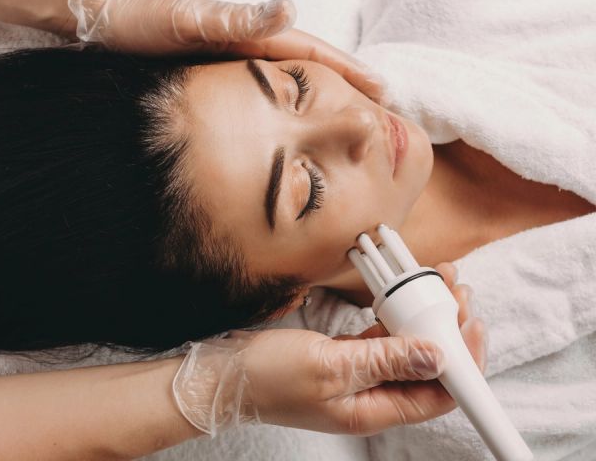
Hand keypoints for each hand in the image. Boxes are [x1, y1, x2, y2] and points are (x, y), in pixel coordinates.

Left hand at [67, 0, 382, 101]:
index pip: (311, 52)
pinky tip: (284, 127)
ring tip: (341, 121)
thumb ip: (234, 20)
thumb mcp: (187, 19)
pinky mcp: (209, 77)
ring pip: (285, 85)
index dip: (348, 70)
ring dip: (317, 100)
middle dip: (343, 87)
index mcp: (247, 34)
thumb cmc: (139, 19)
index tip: (382, 90)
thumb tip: (288, 8)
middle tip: (377, 114)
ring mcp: (228, 62)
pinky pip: (256, 96)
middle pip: (306, 70)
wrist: (97, 23)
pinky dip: (278, 109)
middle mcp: (243, 46)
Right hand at [172, 262, 485, 435]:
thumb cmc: (267, 378)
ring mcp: (357, 378)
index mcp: (372, 410)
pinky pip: (382, 341)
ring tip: (437, 284)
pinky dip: (395, 318)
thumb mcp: (330, 366)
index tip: (472, 323)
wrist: (222, 375)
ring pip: (406, 350)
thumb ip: (385, 360)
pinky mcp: (344, 360)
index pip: (438, 394)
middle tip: (457, 292)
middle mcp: (371, 397)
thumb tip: (437, 355)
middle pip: (427, 369)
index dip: (463, 360)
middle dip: (448, 331)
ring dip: (423, 319)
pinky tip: (401, 296)